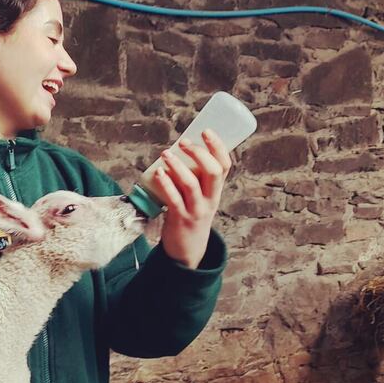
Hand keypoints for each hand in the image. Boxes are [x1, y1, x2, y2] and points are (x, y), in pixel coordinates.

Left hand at [152, 129, 230, 268]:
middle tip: (183, 142)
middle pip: (213, 172)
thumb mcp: (200, 198)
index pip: (225, 166)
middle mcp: (210, 200)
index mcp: (216, 191)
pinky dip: (166, 184)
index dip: (218, 147)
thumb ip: (194, 178)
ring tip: (166, 154)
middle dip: (199, 153)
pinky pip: (174, 199)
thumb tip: (178, 152)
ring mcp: (196, 210)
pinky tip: (158, 173)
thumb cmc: (190, 217)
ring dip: (178, 166)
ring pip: (191, 184)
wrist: (187, 251)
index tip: (206, 131)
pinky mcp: (180, 219)